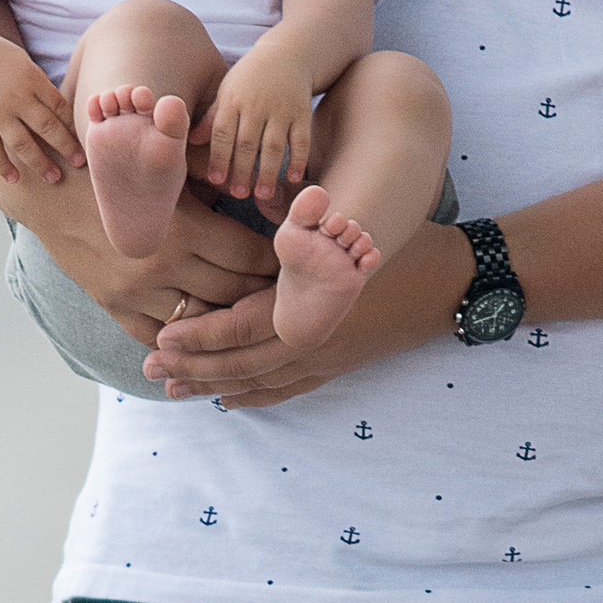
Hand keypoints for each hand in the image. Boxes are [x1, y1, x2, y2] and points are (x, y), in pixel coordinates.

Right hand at [0, 31, 83, 184]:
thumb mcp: (24, 63)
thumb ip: (41, 86)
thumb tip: (61, 111)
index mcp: (33, 80)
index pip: (60, 108)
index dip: (73, 126)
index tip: (84, 141)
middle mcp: (17, 98)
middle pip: (47, 127)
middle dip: (66, 147)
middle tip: (80, 164)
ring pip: (23, 144)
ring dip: (40, 163)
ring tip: (54, 178)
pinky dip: (3, 166)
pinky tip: (14, 179)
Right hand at [40, 188, 281, 345]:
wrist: (52, 188)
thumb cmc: (118, 169)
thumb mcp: (167, 169)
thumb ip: (213, 182)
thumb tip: (268, 194)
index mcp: (182, 226)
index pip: (248, 255)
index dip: (275, 260)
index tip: (291, 261)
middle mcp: (162, 265)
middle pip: (233, 293)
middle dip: (262, 294)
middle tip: (285, 294)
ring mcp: (137, 292)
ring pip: (201, 322)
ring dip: (227, 319)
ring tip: (250, 315)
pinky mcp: (114, 307)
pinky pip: (160, 336)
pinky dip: (183, 338)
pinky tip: (204, 334)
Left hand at [142, 220, 468, 402]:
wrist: (452, 283)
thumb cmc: (399, 242)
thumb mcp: (349, 226)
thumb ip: (302, 222)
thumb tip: (256, 201)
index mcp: (309, 306)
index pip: (240, 328)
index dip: (198, 335)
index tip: (161, 337)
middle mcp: (313, 340)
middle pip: (240, 362)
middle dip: (193, 366)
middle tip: (150, 368)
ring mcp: (327, 357)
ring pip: (260, 381)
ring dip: (215, 385)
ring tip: (175, 388)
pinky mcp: (340, 364)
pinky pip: (289, 390)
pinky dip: (256, 397)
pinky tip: (229, 401)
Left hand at [196, 49, 310, 201]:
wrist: (287, 54)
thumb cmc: (250, 77)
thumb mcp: (227, 89)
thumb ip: (212, 116)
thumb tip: (193, 141)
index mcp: (233, 99)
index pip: (223, 133)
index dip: (219, 158)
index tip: (216, 180)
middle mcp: (256, 104)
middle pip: (247, 143)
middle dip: (241, 170)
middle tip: (238, 194)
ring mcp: (281, 109)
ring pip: (274, 145)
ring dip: (267, 172)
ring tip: (261, 194)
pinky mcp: (303, 112)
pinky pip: (301, 140)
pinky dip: (298, 160)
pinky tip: (293, 178)